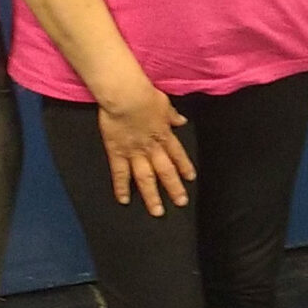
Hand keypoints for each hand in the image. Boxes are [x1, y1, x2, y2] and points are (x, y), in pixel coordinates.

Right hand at [98, 84, 195, 213]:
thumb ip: (172, 115)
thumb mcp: (164, 103)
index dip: (185, 167)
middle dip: (174, 188)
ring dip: (152, 196)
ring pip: (145, 178)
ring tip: (157, 212)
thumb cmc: (145, 95)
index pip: (178, 154)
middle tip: (181, 202)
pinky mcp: (116, 153)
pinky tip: (124, 200)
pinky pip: (120, 174)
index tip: (191, 178)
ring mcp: (134, 153)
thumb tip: (181, 121)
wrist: (126, 96)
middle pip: (165, 172)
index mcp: (164, 134)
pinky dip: (121, 188)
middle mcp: (152, 148)